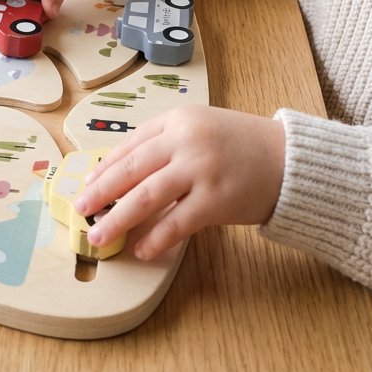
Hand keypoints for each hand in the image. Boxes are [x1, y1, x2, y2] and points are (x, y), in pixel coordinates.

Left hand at [74, 106, 284, 260]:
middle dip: (100, 193)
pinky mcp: (216, 200)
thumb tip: (124, 174)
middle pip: (130, 170)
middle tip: (81, 211)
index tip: (87, 185)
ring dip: (117, 219)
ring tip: (99, 236)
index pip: (130, 145)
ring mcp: (200, 170)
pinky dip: (156, 238)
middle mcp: (185, 141)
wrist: (290, 159)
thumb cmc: (243, 145)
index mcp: (178, 120)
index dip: (104, 168)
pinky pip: (176, 223)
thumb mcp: (201, 129)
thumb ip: (167, 145)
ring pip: (145, 197)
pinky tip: (142, 250)